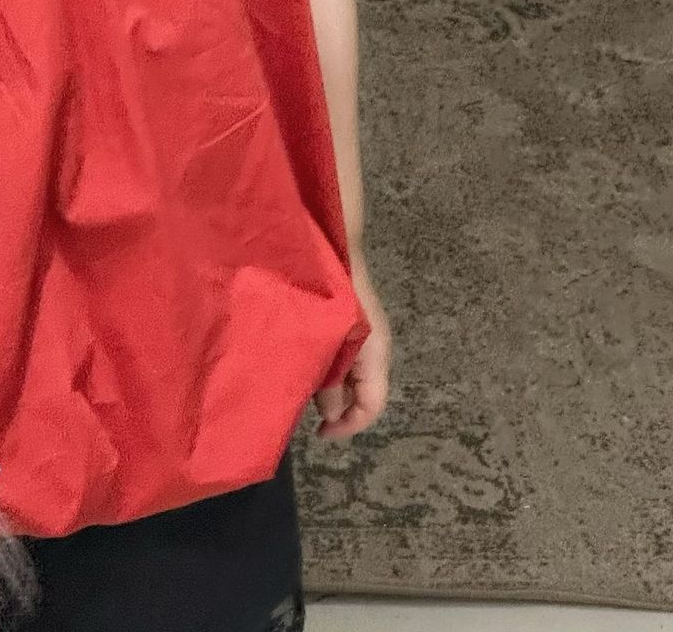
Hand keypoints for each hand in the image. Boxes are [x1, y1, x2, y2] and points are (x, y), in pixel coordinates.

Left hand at [312, 253, 391, 438]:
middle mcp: (375, 348)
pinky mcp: (349, 322)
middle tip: (299, 401)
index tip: (318, 432)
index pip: (371, 407)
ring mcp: (363, 334)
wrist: (332, 240)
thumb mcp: (331, 341)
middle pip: (360, 393)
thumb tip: (328, 413)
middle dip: (332, 405)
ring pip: (348, 375)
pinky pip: (340, 355)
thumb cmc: (335, 289)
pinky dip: (323, 364)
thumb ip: (330, 379)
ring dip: (325, 384)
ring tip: (295, 380)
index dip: (348, 427)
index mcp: (377, 354)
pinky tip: (300, 358)